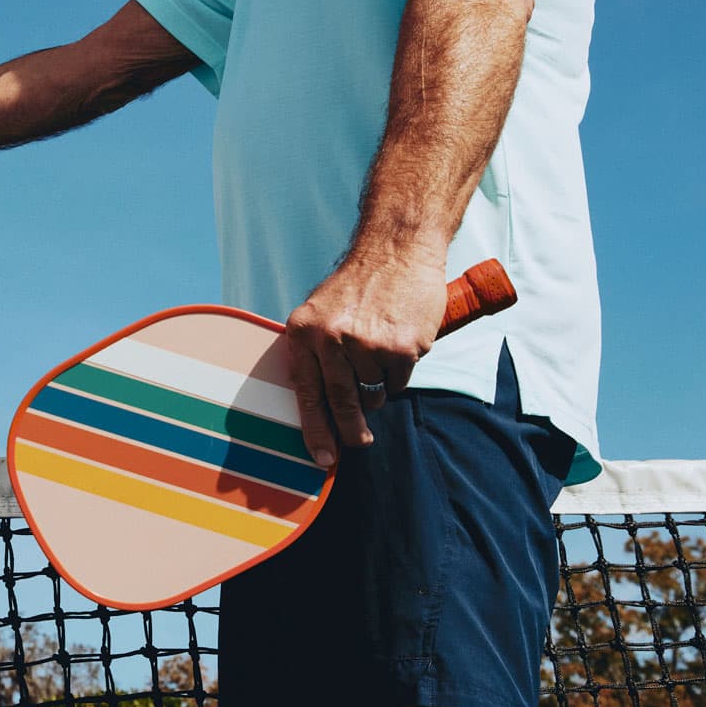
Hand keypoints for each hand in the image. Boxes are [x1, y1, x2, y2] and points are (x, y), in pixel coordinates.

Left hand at [282, 249, 449, 466]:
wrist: (396, 248)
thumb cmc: (359, 285)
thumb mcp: (321, 311)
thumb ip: (316, 352)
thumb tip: (320, 408)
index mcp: (304, 331)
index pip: (305, 392)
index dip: (313, 429)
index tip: (322, 458)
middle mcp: (331, 338)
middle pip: (340, 402)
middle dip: (349, 431)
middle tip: (357, 443)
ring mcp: (367, 343)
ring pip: (374, 391)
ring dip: (378, 384)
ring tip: (380, 352)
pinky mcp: (401, 346)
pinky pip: (399, 381)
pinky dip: (400, 373)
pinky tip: (400, 343)